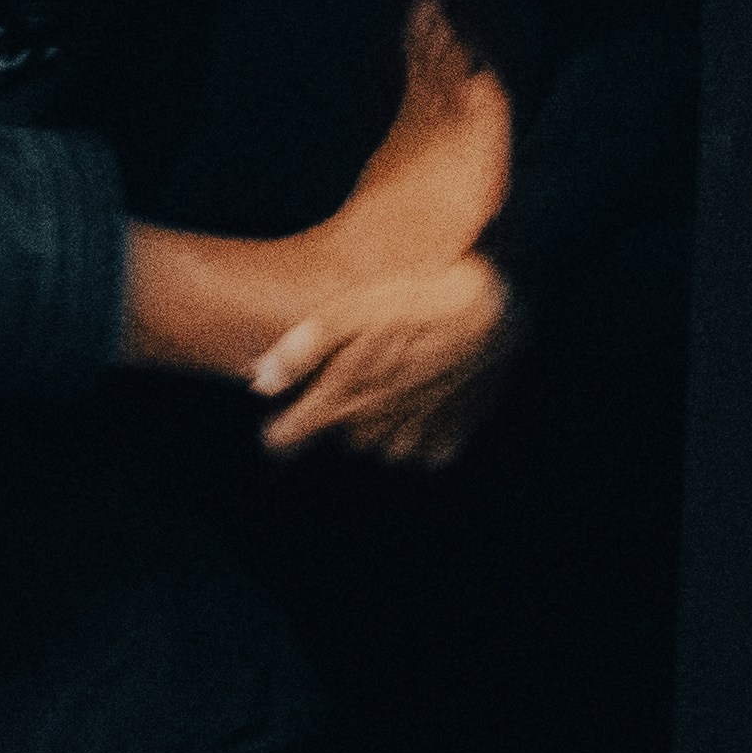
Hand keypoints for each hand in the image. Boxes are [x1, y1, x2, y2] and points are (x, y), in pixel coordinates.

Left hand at [249, 253, 521, 468]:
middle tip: (357, 373)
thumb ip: (302, 348)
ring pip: (377, 444)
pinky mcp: (449, 439)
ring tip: (393, 378)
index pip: (289, 438)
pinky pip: (419, 452)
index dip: (281, 435)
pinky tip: (422, 397)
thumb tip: (262, 384)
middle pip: (338, 436)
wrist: (489, 309)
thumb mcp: (350, 308)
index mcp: (341, 397)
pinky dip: (415, 432)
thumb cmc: (413, 300)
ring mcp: (413, 437)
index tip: (277, 431)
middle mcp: (374, 427)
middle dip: (340, 412)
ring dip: (377, 421)